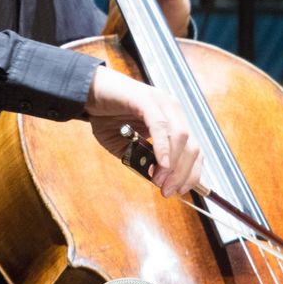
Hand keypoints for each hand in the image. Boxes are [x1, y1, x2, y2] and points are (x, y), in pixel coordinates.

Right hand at [85, 66, 202, 196]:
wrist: (88, 92)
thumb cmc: (107, 117)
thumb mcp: (126, 146)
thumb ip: (142, 160)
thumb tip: (156, 179)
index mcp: (172, 120)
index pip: (194, 150)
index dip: (191, 173)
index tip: (180, 191)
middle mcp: (172, 109)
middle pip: (192, 146)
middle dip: (182, 173)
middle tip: (167, 190)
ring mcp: (160, 102)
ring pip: (180, 136)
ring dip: (172, 164)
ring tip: (158, 179)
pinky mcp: (145, 98)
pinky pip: (159, 124)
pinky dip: (162, 146)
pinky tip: (159, 162)